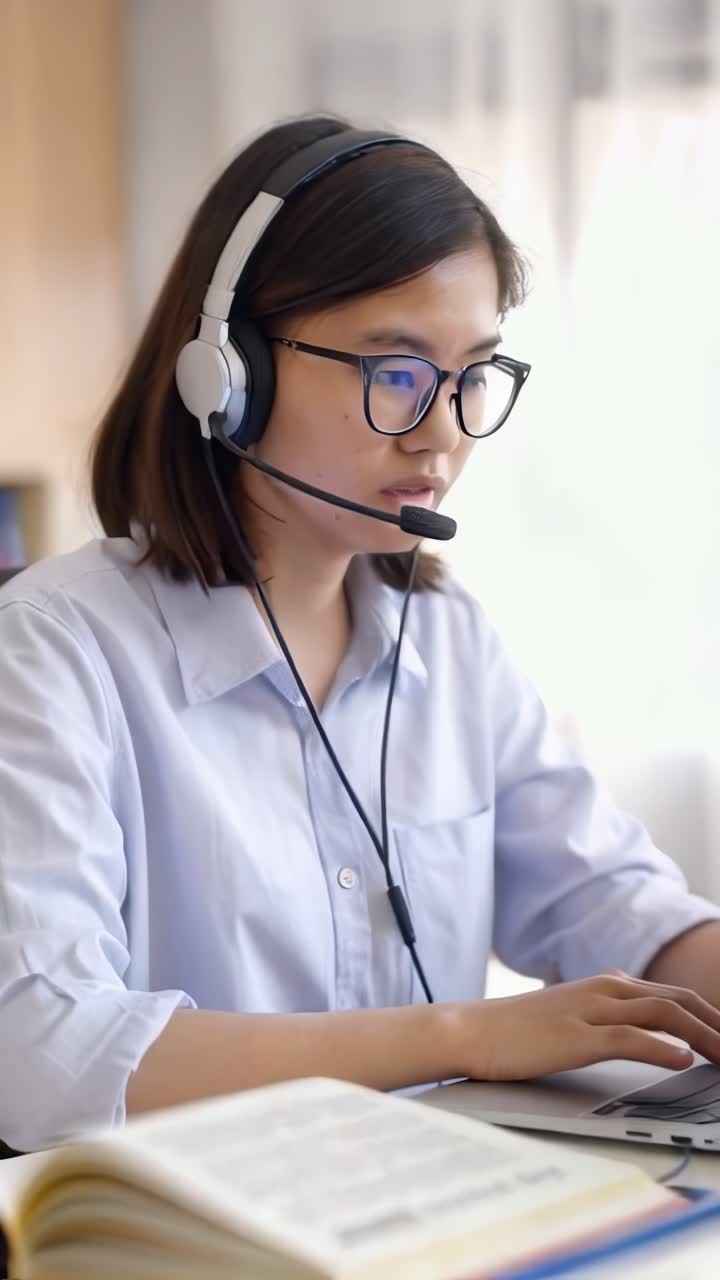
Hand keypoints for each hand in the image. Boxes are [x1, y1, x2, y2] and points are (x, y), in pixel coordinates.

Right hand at [456, 970, 719, 1080]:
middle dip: (716, 1022)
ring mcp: (591, 1011)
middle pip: (678, 1000)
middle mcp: (604, 990)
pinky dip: (663, 1047)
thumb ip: (601, 1006)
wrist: (470, 1030)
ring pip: (663, 1014)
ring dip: (704, 1034)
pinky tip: (684, 1060)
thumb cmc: (515, 1029)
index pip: (673, 996)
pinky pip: (630, 1038)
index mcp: (605, 985)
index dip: (709, 1015)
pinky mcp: (576, 1036)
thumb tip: (632, 1003)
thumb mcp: (567, 1011)